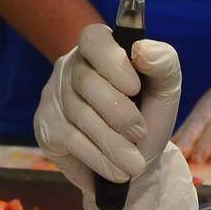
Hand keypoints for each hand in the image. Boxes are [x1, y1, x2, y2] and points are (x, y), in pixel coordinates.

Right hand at [33, 25, 193, 209]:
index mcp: (100, 49)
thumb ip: (164, 63)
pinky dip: (98, 158)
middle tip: (141, 133)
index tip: (135, 87)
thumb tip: (142, 49)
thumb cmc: (149, 115)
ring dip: (112, 143)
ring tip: (135, 163)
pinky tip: (116, 171)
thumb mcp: (166, 88)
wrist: (137, 161)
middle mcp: (71, 68)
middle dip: (119, 113)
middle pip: (85, 82)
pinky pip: (69, 140)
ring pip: (78, 115)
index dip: (111, 62)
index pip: (93, 38)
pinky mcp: (45, 127)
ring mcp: (53, 96)